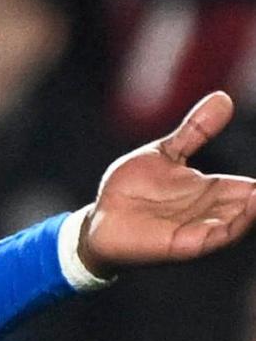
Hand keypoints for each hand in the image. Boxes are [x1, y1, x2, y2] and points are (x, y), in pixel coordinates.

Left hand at [81, 91, 255, 276]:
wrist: (100, 218)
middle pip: (251, 205)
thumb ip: (196, 130)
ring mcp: (199, 227)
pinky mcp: (184, 243)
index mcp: (212, 190)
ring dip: (255, 209)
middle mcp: (211, 210)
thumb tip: (223, 97)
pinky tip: (248, 209)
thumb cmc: (132, 189)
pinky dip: (234, 224)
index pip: (250, 187)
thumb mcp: (166, 153)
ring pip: (240, 221)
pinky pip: (216, 237)